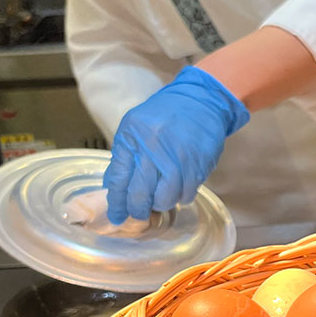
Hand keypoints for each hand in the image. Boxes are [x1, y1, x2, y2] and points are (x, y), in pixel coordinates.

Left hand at [103, 66, 248, 222]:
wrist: (201, 101)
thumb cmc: (165, 115)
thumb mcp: (135, 127)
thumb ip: (124, 156)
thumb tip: (114, 188)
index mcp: (132, 137)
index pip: (119, 179)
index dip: (117, 203)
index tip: (117, 216)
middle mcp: (152, 147)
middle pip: (140, 194)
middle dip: (137, 210)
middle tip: (139, 214)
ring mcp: (177, 158)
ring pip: (164, 199)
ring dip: (161, 204)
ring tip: (161, 199)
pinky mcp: (198, 165)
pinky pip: (186, 194)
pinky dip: (181, 197)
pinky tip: (179, 189)